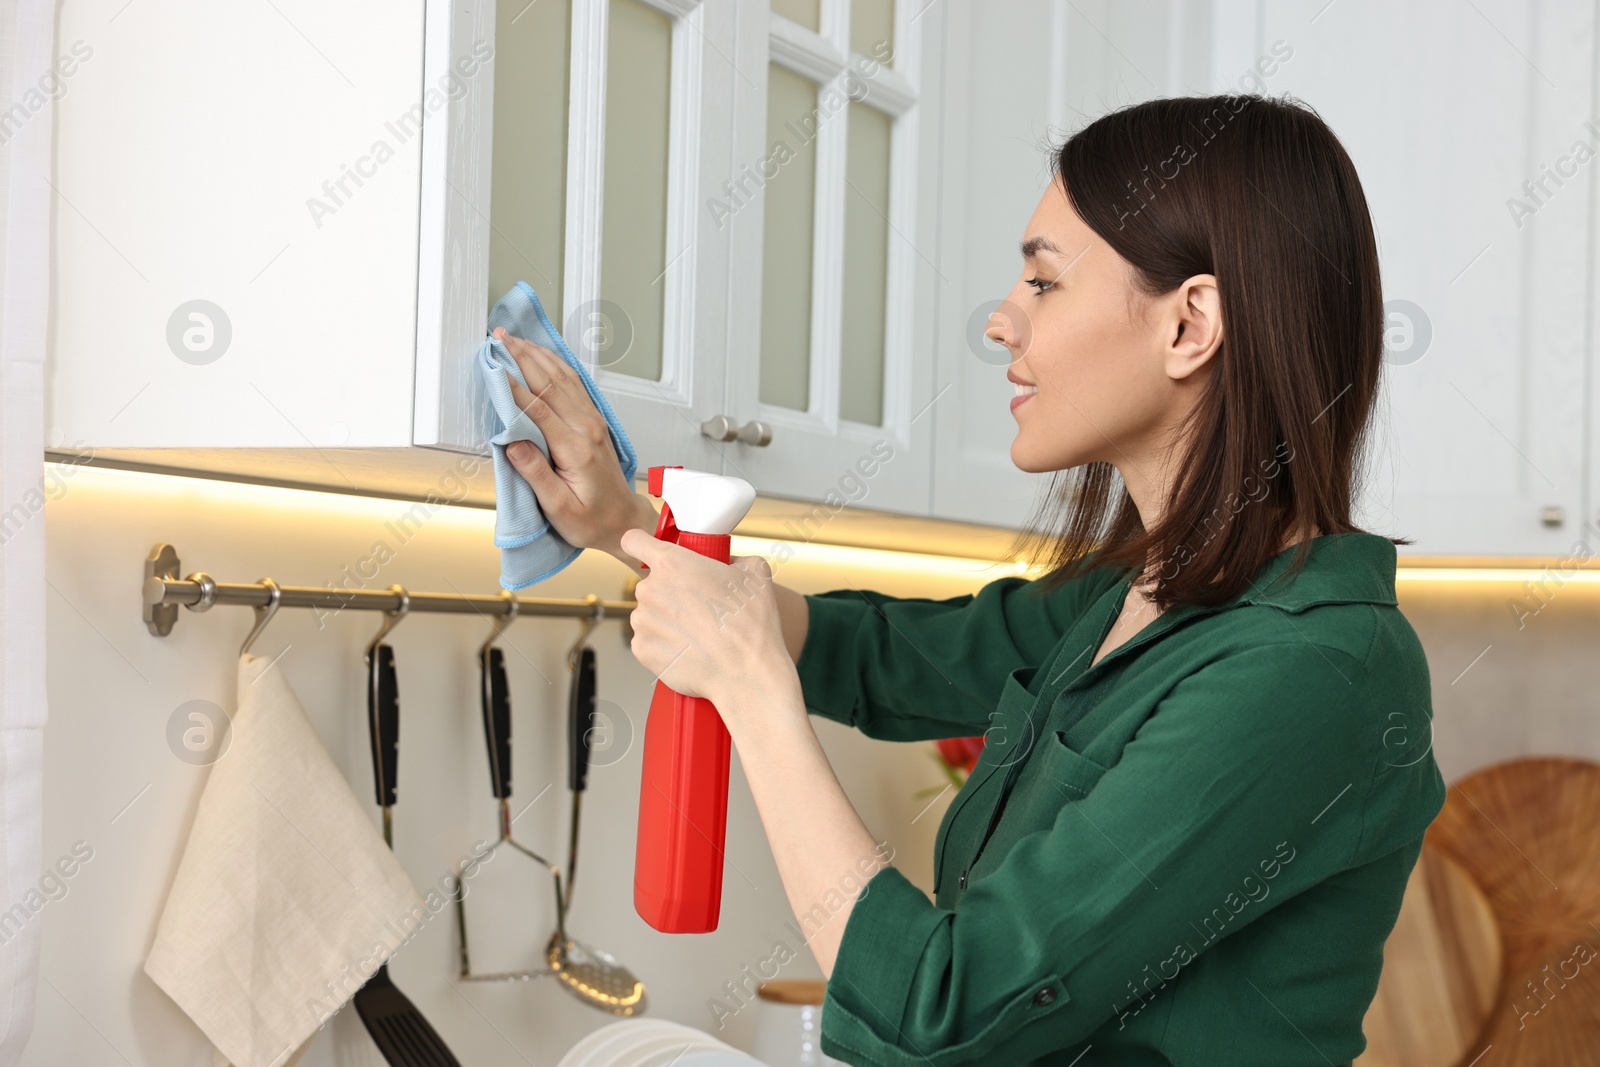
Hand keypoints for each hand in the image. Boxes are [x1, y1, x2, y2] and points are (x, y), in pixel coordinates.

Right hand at [494, 327, 652, 558]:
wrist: (623, 522)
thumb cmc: (591, 521)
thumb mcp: (560, 508)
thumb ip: (536, 474)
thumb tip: (513, 444)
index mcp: (575, 449)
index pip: (539, 408)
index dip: (513, 384)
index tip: (493, 365)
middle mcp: (587, 428)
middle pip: (550, 383)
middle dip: (522, 356)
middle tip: (498, 337)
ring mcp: (593, 422)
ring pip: (563, 378)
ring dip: (537, 355)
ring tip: (513, 337)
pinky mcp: (594, 421)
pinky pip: (574, 384)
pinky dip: (555, 364)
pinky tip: (542, 354)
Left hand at [619, 528, 799, 721]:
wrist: (747, 674)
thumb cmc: (751, 626)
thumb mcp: (756, 574)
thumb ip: (734, 559)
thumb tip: (729, 564)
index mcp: (672, 563)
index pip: (634, 540)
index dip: (642, 545)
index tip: (649, 552)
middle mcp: (650, 590)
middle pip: (651, 583)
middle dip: (671, 592)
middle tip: (700, 606)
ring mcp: (642, 622)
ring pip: (650, 613)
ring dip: (667, 619)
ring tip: (699, 633)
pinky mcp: (641, 650)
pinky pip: (648, 640)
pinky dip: (664, 644)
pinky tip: (689, 649)